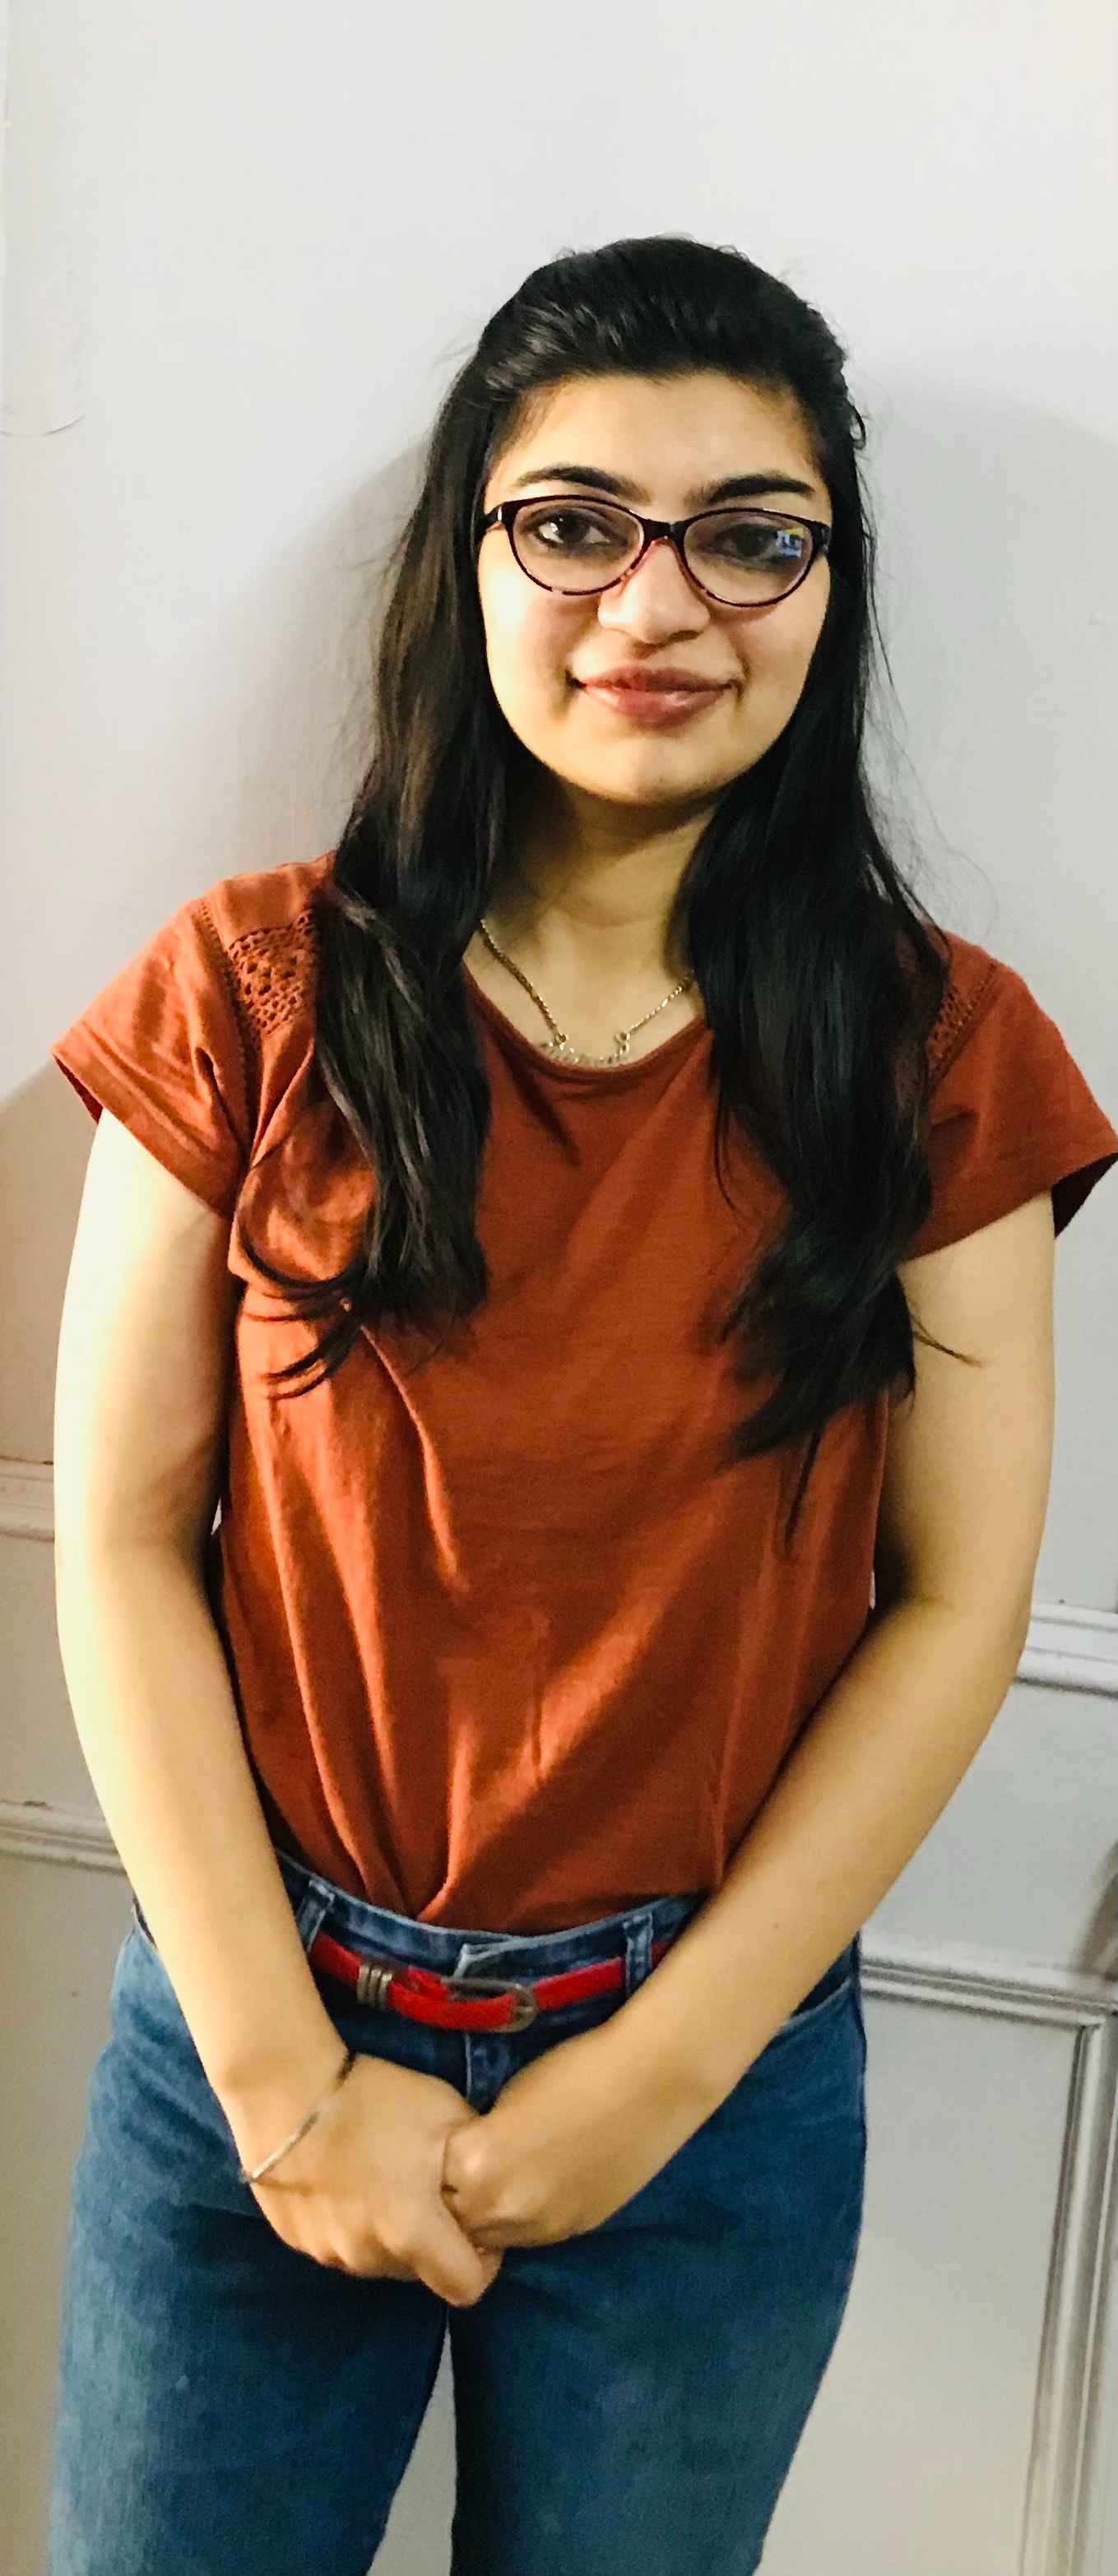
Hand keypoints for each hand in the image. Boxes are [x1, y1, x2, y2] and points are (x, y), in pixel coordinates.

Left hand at [439, 2017, 710, 2249]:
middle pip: (455, 2222)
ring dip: (488, 2215)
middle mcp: (501, 2208)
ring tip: (505, 2175)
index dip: (433, 2168)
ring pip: (492, 2237)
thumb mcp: (505, 2099)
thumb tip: (465, 2163)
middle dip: (455, 2199)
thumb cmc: (573, 2070)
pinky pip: (530, 2235)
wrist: (648, 2082)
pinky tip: (538, 2182)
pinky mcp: (573, 2230)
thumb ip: (477, 2143)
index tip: (445, 2148)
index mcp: (475, 2166)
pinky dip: (524, 2216)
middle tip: (470, 2167)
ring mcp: (541, 2227)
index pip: (427, 2186)